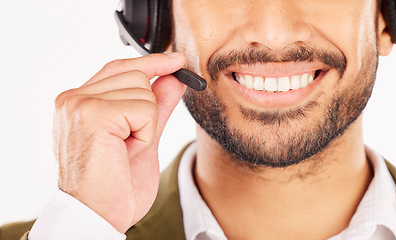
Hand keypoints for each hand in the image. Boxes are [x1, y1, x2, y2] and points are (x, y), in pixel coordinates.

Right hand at [53, 53, 186, 232]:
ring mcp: (80, 104)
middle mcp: (73, 99)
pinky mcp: (93, 114)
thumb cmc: (115, 186)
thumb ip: (156, 106)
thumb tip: (173, 78)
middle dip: (147, 112)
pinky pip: (145, 108)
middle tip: (129, 144)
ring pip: (144, 90)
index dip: (151, 63)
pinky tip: (127, 151)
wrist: (100, 217)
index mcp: (79, 103)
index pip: (120, 68)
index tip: (176, 60)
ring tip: (125, 150)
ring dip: (146, 125)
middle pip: (136, 75)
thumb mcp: (143, 138)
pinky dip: (146, 133)